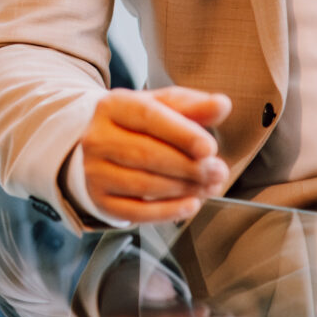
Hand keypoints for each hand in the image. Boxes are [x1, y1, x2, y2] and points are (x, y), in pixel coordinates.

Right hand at [77, 87, 232, 224]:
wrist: (105, 147)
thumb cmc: (141, 125)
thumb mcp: (165, 107)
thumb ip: (195, 106)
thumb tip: (222, 105)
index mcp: (113, 106)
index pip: (148, 117)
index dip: (181, 134)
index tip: (210, 149)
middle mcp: (97, 138)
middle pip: (146, 154)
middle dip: (189, 166)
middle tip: (218, 172)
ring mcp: (94, 170)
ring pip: (143, 184)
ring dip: (183, 188)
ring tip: (209, 186)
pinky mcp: (100, 199)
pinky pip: (136, 211)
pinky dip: (168, 211)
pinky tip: (191, 205)